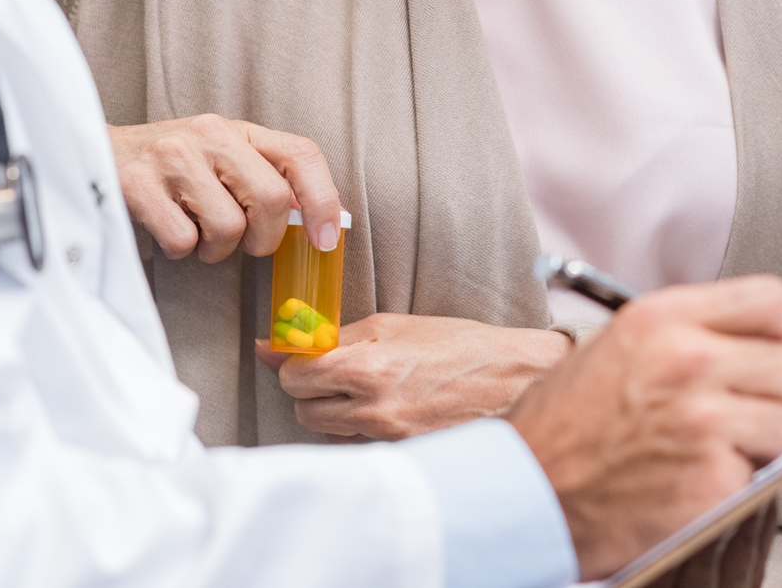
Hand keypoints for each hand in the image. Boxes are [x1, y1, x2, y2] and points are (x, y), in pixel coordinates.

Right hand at [108, 114, 339, 262]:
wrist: (96, 154)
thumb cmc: (169, 168)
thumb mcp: (220, 158)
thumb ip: (263, 178)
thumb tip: (312, 220)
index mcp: (237, 130)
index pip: (300, 154)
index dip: (323, 199)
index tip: (325, 239)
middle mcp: (209, 135)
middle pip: (270, 200)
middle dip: (261, 239)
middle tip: (240, 243)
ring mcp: (173, 157)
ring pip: (228, 228)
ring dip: (214, 248)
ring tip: (195, 231)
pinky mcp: (138, 184)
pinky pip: (183, 241)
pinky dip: (180, 250)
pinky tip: (166, 228)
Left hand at [253, 314, 570, 439]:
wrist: (511, 382)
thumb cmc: (457, 346)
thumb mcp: (394, 325)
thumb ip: (333, 337)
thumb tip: (270, 347)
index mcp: (369, 366)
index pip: (295, 377)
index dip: (296, 366)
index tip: (307, 359)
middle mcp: (374, 408)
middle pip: (303, 411)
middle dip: (311, 392)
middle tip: (336, 375)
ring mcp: (388, 438)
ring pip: (326, 432)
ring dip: (333, 413)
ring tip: (365, 392)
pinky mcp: (400, 456)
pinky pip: (357, 447)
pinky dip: (358, 432)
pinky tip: (384, 413)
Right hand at [505, 276, 781, 579]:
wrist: (527, 490)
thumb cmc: (563, 424)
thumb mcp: (615, 344)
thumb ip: (684, 333)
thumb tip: (752, 344)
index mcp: (663, 318)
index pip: (770, 300)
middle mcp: (688, 360)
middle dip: (778, 391)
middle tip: (748, 410)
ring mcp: (703, 421)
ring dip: (763, 439)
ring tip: (716, 446)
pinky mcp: (711, 479)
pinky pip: (760, 472)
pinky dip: (738, 481)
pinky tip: (694, 478)